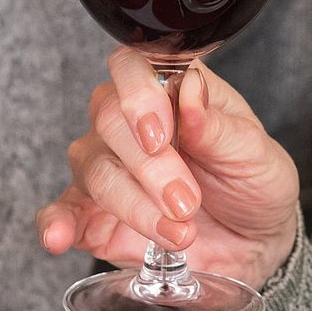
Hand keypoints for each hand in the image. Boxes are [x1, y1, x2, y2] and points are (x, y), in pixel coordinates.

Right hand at [36, 47, 301, 288]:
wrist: (254, 243)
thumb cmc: (253, 183)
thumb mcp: (256, 154)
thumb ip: (221, 127)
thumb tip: (190, 91)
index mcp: (170, 91)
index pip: (131, 67)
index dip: (137, 96)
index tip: (161, 136)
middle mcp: (130, 123)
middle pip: (108, 120)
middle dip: (149, 166)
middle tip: (187, 201)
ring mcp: (109, 168)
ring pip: (92, 169)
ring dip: (133, 205)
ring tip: (178, 233)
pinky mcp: (94, 214)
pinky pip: (60, 211)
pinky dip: (55, 223)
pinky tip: (58, 238)